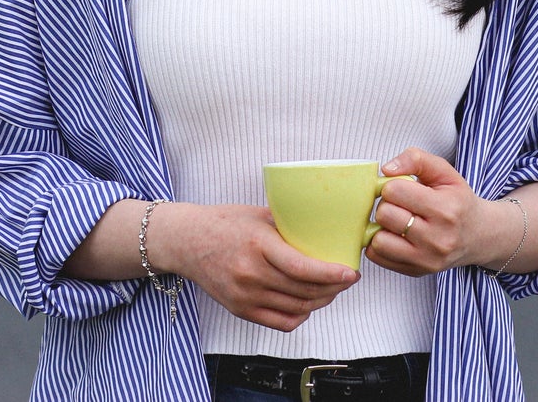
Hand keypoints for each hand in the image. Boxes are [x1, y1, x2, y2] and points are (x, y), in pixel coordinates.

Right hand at [153, 202, 358, 332]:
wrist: (186, 242)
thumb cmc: (224, 223)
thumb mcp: (259, 215)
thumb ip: (289, 226)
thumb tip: (325, 231)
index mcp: (258, 246)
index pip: (302, 268)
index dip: (330, 274)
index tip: (350, 272)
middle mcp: (251, 275)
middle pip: (304, 292)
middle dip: (334, 288)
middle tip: (347, 279)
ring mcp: (245, 296)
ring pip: (296, 309)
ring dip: (321, 302)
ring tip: (332, 290)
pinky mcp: (240, 310)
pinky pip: (280, 322)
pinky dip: (300, 316)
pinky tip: (308, 304)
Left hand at [363, 148, 504, 276]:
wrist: (478, 235)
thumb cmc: (457, 200)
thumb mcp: (444, 171)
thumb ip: (416, 159)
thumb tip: (386, 169)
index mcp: (446, 209)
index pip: (395, 191)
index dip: (394, 185)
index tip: (403, 188)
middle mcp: (437, 239)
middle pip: (385, 214)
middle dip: (388, 204)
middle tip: (401, 205)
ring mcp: (427, 260)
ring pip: (379, 240)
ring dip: (382, 227)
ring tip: (397, 221)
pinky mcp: (416, 272)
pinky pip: (378, 257)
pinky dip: (380, 244)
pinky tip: (394, 236)